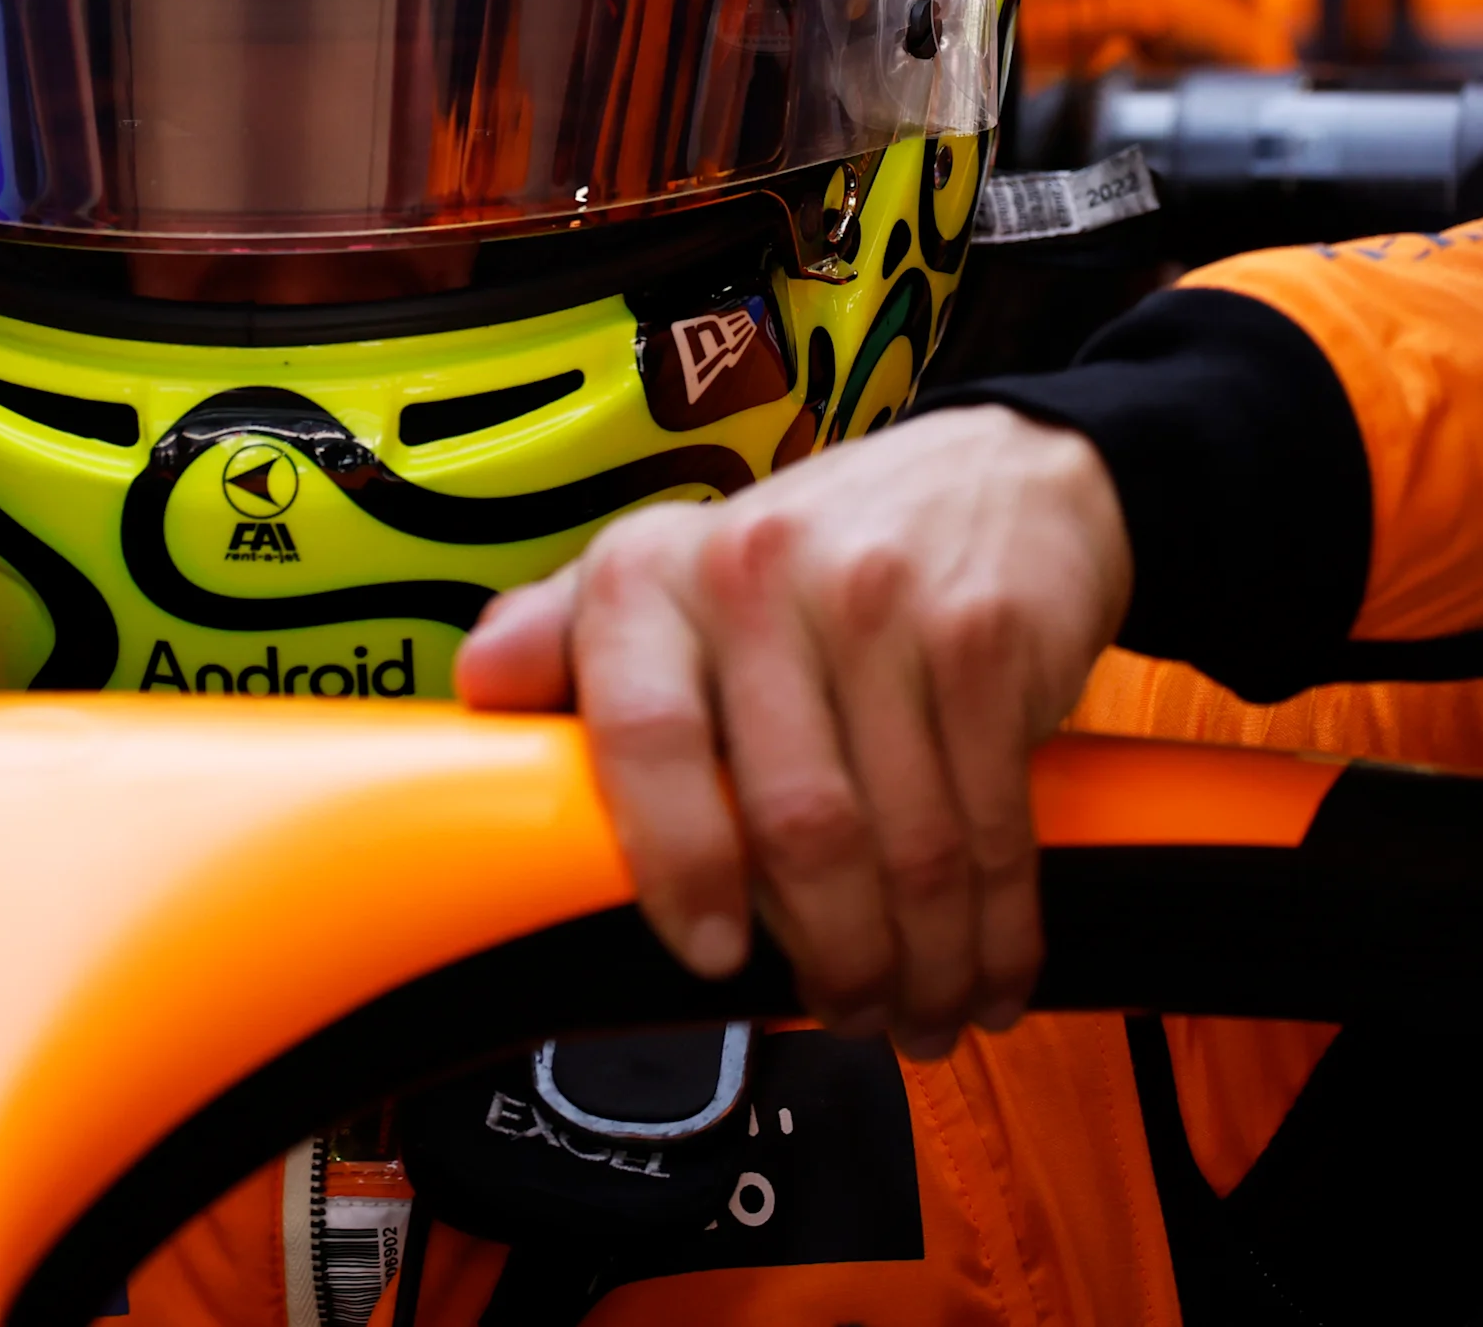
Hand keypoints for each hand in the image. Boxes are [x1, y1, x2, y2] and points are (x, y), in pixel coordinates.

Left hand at [454, 406, 1129, 1057]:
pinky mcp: (984, 641)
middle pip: (796, 822)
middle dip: (831, 953)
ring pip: (905, 845)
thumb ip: (571, 632)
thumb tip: (481, 688)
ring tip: (920, 1010)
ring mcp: (881, 605)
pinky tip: (992, 966)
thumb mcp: (676, 567)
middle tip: (845, 1010)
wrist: (1000, 472)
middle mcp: (758, 575)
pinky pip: (992, 822)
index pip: (643, 734)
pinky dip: (1001, 921)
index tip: (707, 954)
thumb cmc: (815, 552)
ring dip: (922, 960)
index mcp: (654, 574)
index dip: (676, 863)